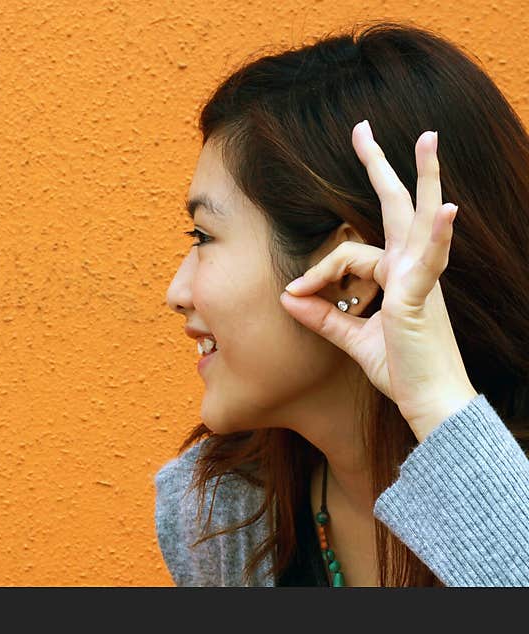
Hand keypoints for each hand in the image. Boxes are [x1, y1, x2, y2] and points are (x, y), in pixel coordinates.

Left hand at [278, 120, 476, 441]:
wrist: (430, 404)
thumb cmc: (400, 371)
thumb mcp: (352, 340)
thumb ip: (323, 317)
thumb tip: (287, 298)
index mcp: (397, 276)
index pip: (347, 254)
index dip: (317, 273)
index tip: (294, 295)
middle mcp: (412, 269)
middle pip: (397, 207)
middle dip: (380, 166)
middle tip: (363, 129)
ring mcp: (421, 280)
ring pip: (412, 221)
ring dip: (423, 177)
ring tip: (427, 139)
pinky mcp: (423, 299)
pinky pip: (430, 261)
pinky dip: (437, 235)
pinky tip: (446, 209)